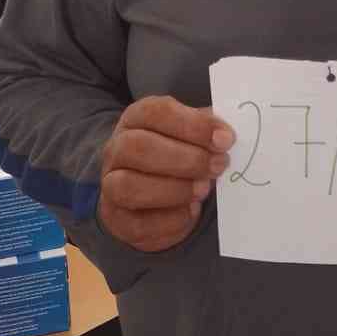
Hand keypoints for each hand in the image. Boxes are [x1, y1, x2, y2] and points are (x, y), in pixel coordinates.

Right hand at [99, 96, 234, 252]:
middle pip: (138, 147)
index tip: (225, 139)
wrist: (149, 197)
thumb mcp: (190, 134)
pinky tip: (191, 211)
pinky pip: (139, 223)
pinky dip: (171, 219)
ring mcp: (110, 185)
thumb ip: (206, 130)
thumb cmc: (176, 156)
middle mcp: (117, 149)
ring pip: (129, 185)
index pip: (156, 112)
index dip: (193, 125)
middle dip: (185, 158)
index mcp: (137, 119)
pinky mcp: (118, 220)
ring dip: (174, 189)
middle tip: (218, 166)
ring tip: (203, 189)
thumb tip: (225, 134)